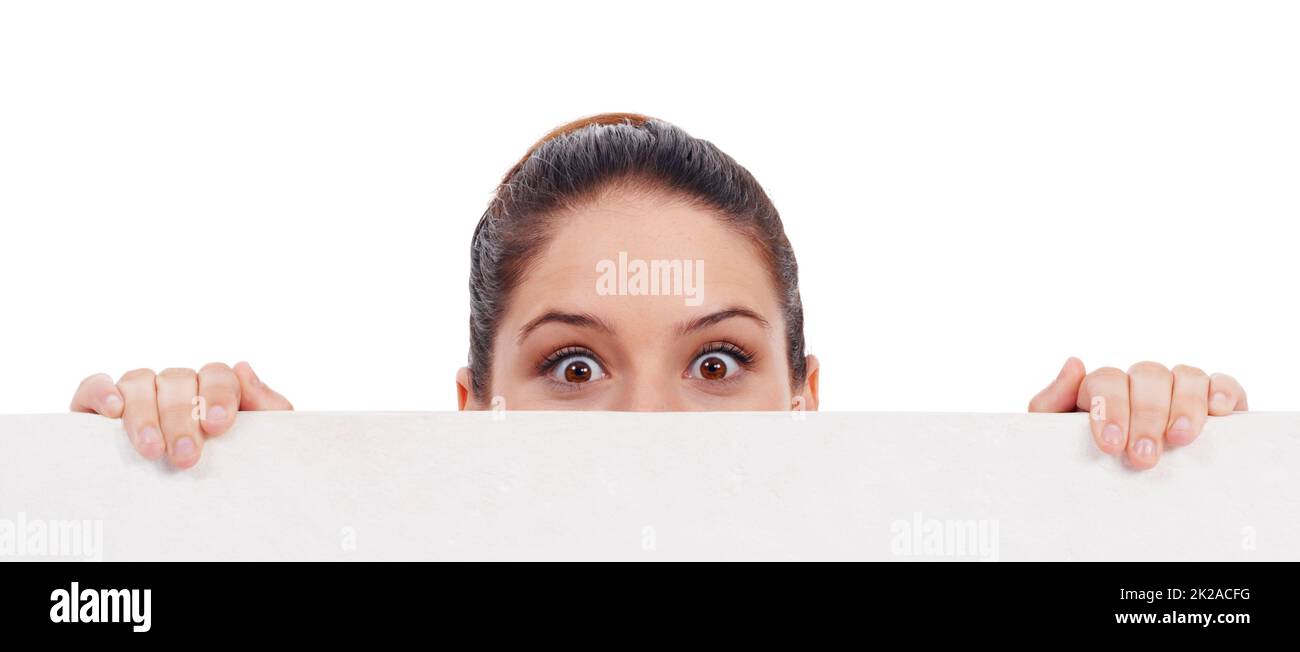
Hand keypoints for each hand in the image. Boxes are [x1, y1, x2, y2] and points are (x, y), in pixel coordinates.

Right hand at [70, 362, 291, 468]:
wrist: (203, 510)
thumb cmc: (233, 470)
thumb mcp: (259, 443)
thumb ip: (265, 406)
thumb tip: (243, 368)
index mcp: (213, 390)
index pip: (216, 375)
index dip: (218, 395)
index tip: (219, 426)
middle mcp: (176, 387)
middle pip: (177, 381)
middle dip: (181, 418)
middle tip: (185, 456)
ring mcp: (139, 395)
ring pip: (139, 382)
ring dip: (144, 415)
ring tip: (151, 449)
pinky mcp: (99, 409)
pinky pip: (95, 386)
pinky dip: (102, 392)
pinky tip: (113, 411)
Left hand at [1028, 358, 1246, 469]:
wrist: (1117, 504)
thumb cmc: (1087, 466)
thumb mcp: (1057, 441)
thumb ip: (1052, 403)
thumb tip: (1074, 363)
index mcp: (1104, 390)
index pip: (1106, 380)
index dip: (1110, 407)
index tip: (1112, 445)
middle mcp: (1141, 384)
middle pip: (1147, 376)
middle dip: (1146, 416)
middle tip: (1144, 456)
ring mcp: (1178, 390)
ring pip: (1185, 376)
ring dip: (1183, 405)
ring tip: (1179, 439)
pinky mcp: (1214, 402)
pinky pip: (1222, 383)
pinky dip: (1222, 391)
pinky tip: (1218, 411)